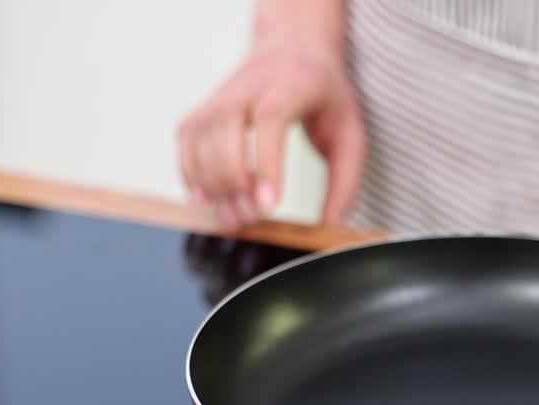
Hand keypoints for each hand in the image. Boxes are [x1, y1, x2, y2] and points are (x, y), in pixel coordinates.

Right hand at [177, 41, 365, 230]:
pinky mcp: (206, 105)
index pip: (271, 118)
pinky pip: (186, 136)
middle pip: (226, 124)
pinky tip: (206, 198)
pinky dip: (189, 170)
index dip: (265, 162)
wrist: (295, 46)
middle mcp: (251, 83)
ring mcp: (223, 92)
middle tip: (250, 216)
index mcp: (293, 84)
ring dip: (210, 180)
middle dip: (233, 178)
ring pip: (200, 131)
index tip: (267, 204)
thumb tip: (331, 224)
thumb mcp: (352, 133)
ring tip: (231, 215)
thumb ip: (345, 180)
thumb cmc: (326, 94)